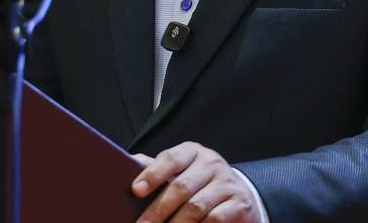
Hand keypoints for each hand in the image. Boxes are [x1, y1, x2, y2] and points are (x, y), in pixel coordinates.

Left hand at [130, 142, 260, 221]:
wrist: (238, 196)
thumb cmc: (200, 184)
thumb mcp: (181, 171)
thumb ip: (157, 168)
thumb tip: (127, 164)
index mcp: (192, 152)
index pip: (170, 159)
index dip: (152, 174)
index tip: (136, 190)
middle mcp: (211, 162)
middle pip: (181, 187)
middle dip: (158, 210)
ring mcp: (227, 181)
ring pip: (196, 206)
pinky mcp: (239, 201)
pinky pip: (215, 218)